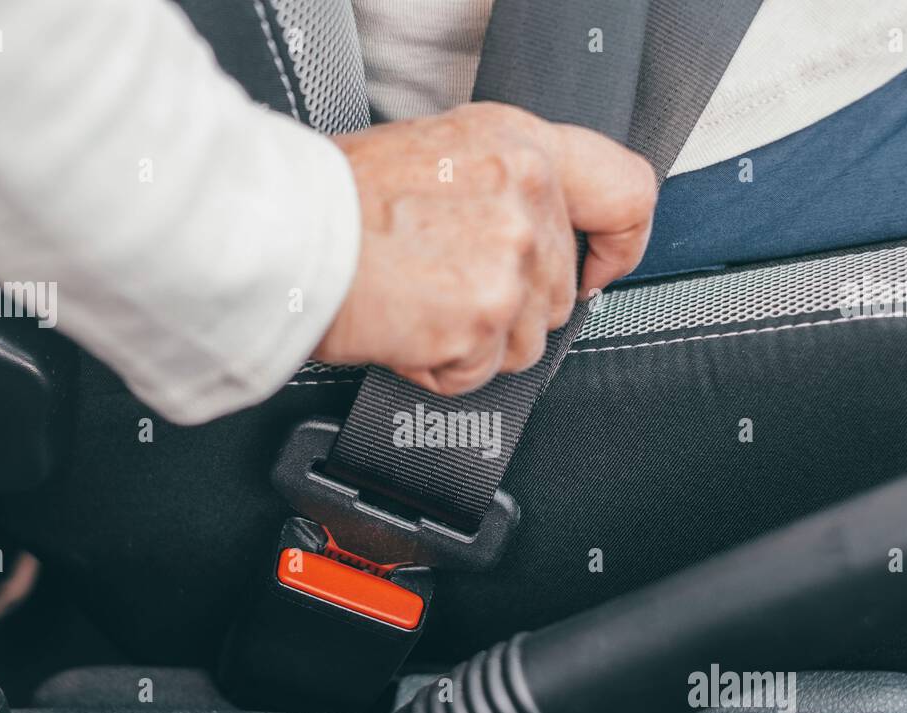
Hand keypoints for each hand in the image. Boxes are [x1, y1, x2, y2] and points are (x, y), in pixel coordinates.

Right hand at [315, 103, 656, 394]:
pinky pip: (479, 374)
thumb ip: (502, 189)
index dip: (621, 245)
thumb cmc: (336, 200)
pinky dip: (439, 367)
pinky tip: (404, 327)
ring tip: (417, 304)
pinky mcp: (482, 320)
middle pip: (560, 294)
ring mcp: (509, 260)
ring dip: (472, 342)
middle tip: (443, 288)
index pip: (626, 193)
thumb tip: (534, 239)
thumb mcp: (438, 156)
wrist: (280, 232)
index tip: (598, 271)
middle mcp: (526, 196)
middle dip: (507, 310)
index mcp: (520, 146)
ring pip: (524, 343)